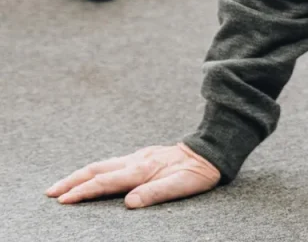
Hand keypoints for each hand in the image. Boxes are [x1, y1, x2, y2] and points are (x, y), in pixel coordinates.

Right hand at [47, 143, 219, 208]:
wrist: (212, 150)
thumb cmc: (198, 171)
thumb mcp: (181, 185)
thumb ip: (155, 193)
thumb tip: (129, 203)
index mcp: (142, 169)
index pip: (105, 182)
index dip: (83, 192)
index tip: (63, 200)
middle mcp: (135, 161)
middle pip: (95, 170)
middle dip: (71, 182)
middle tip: (50, 193)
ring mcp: (138, 157)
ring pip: (101, 165)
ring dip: (79, 175)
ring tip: (61, 186)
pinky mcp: (142, 157)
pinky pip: (111, 163)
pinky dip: (94, 170)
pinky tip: (90, 176)